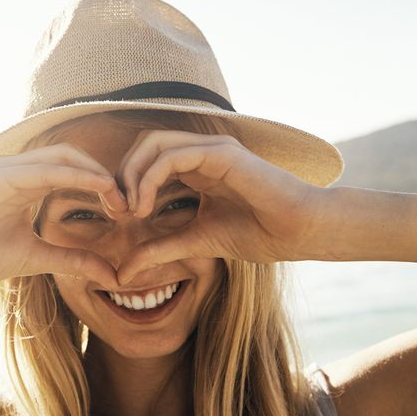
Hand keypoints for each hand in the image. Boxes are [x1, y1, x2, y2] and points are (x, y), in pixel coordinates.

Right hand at [0, 143, 129, 294]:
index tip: (127, 211)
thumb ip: (70, 260)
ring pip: (61, 157)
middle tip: (131, 203)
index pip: (72, 171)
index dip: (103, 187)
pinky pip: (41, 169)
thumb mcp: (32, 258)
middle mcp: (15, 170)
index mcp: (23, 185)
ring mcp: (3, 170)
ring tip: (119, 197)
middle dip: (105, 177)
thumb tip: (110, 274)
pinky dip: (73, 176)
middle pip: (73, 158)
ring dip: (95, 174)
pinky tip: (97, 189)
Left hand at [114, 130, 328, 283]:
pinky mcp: (221, 153)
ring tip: (132, 209)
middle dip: (122, 175)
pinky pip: (172, 156)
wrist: (299, 232)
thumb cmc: (258, 234)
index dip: (125, 183)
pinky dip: (150, 178)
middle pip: (143, 144)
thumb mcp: (194, 243)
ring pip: (153, 142)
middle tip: (117, 210)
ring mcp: (212, 147)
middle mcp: (201, 150)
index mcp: (195, 166)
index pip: (145, 157)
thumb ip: (158, 250)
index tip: (120, 217)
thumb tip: (122, 272)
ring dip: (132, 175)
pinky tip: (146, 207)